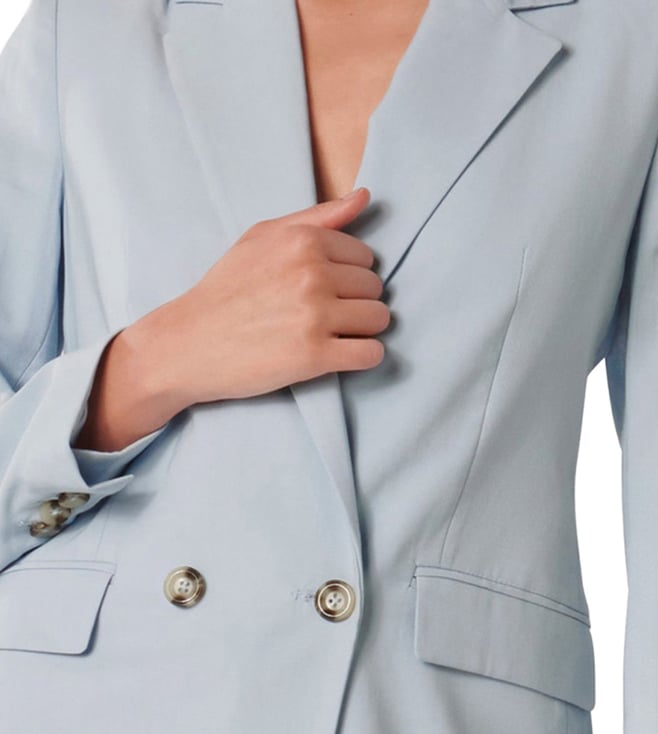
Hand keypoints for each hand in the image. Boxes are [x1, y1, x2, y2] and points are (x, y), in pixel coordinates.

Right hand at [132, 186, 388, 408]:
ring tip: (333, 334)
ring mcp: (315, 316)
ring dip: (363, 330)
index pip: (365, 257)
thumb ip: (316, 217)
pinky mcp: (315, 357)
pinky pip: (371, 354)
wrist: (189, 343)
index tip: (323, 289)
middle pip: (374, 288)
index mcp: (303, 241)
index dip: (347, 276)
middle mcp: (312, 274)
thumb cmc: (226, 289)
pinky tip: (341, 355)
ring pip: (379, 319)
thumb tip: (364, 196)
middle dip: (356, 302)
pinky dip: (364, 357)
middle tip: (323, 314)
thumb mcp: (261, 238)